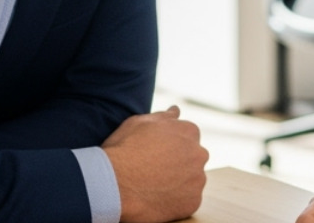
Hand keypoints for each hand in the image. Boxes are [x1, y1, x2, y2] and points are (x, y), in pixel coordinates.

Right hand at [102, 105, 209, 221]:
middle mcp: (199, 154)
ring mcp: (197, 179)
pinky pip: (188, 201)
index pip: (188, 137)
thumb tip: (175, 110)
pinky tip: (157, 199)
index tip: (156, 154)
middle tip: (154, 171)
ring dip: (179, 183)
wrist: (114, 184)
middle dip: (179, 164)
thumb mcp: (139, 123)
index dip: (170, 147)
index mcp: (190, 131)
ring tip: (154, 186)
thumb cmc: (123, 150)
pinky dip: (176, 202)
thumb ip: (163, 116)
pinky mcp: (192, 202)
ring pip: (192, 181)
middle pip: (193, 159)